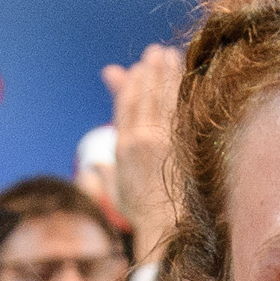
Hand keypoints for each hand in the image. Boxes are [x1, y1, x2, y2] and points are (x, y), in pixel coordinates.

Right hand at [103, 45, 182, 267]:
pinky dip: (182, 89)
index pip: (126, 104)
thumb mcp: (116, 192)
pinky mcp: (183, 143)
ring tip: (170, 54)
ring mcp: (164, 140)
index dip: (131, 82)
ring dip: (167, 72)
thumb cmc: (142, 214)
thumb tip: (93, 166)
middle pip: (145, 94)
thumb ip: (104, 173)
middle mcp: (141, 139)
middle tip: (156, 52)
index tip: (137, 68)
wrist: (167, 228)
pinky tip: (186, 75)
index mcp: (123, 148)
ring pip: (164, 96)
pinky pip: (181, 108)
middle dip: (150, 70)